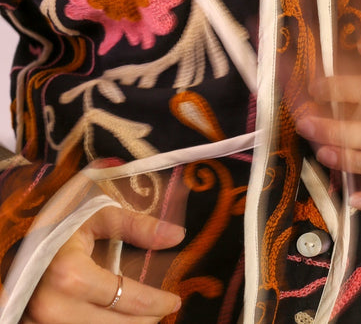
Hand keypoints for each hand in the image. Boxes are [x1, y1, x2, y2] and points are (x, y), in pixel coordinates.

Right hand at [23, 205, 183, 322]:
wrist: (15, 235)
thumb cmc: (59, 220)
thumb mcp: (98, 214)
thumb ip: (137, 225)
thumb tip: (177, 236)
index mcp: (71, 275)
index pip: (126, 298)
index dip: (156, 302)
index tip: (173, 301)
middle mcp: (53, 308)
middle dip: (144, 321)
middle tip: (160, 310)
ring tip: (141, 316)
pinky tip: (115, 318)